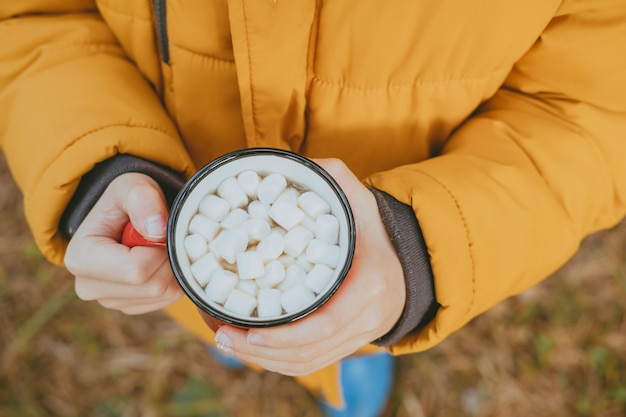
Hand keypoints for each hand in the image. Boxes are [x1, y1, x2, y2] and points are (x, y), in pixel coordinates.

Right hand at [64, 173, 182, 313]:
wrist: (121, 215)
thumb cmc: (125, 200)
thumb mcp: (131, 186)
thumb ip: (143, 199)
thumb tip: (157, 230)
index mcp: (81, 258)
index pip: (136, 270)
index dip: (159, 249)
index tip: (159, 229)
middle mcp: (89, 287)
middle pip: (152, 286)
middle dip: (169, 259)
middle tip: (164, 237)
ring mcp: (109, 301)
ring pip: (163, 295)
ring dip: (174, 268)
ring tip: (159, 246)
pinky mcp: (128, 307)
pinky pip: (167, 300)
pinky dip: (174, 280)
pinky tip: (161, 260)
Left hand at [213, 158, 405, 375]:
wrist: (407, 263)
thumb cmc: (376, 230)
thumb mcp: (359, 198)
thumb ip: (329, 176)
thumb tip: (281, 162)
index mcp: (369, 286)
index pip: (326, 324)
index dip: (285, 335)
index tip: (248, 332)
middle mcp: (365, 319)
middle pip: (309, 351)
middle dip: (261, 352)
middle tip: (222, 336)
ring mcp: (357, 336)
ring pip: (306, 362)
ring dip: (264, 360)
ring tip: (227, 342)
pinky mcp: (347, 344)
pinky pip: (311, 363)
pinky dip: (278, 361)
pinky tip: (251, 349)